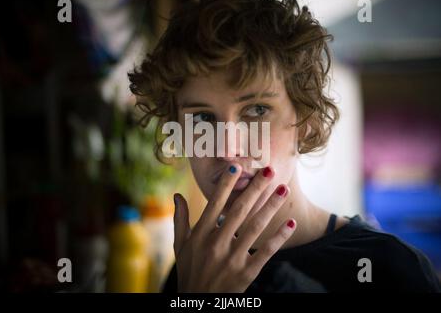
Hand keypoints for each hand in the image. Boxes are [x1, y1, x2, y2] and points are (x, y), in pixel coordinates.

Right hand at [173, 164, 296, 291]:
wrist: (198, 304)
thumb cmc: (189, 270)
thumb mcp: (180, 246)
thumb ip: (180, 219)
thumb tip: (176, 194)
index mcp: (200, 234)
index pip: (215, 203)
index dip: (226, 185)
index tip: (236, 167)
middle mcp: (216, 243)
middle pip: (239, 210)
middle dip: (255, 188)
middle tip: (269, 169)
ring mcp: (232, 258)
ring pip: (255, 227)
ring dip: (271, 206)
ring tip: (284, 188)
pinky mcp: (246, 273)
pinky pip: (266, 252)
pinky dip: (279, 237)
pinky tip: (291, 223)